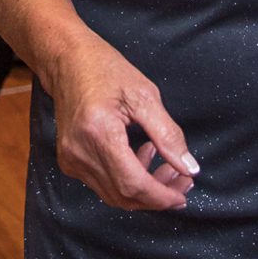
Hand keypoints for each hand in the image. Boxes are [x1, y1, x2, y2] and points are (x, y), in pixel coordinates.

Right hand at [47, 37, 198, 210]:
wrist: (68, 62)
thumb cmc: (107, 71)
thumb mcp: (146, 95)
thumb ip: (168, 135)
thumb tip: (188, 166)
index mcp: (98, 134)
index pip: (132, 183)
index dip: (160, 196)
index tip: (184, 194)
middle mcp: (79, 153)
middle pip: (122, 195)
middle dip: (156, 195)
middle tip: (184, 181)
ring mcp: (71, 160)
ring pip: (112, 193)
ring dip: (144, 189)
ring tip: (169, 167)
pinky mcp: (70, 161)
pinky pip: (103, 182)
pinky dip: (127, 178)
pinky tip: (144, 155)